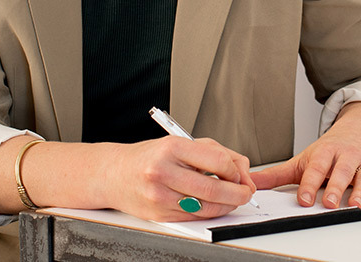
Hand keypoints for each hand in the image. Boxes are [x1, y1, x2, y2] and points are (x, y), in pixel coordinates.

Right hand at [100, 137, 256, 221]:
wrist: (114, 173)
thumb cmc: (150, 156)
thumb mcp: (181, 143)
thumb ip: (215, 153)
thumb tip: (242, 170)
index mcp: (173, 148)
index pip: (218, 161)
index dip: (236, 171)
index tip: (241, 174)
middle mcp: (164, 171)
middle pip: (214, 189)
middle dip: (238, 193)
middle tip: (246, 192)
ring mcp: (160, 195)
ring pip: (206, 207)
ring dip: (226, 205)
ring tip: (230, 198)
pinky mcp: (159, 214)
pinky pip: (194, 216)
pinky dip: (208, 212)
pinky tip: (211, 203)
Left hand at [250, 102, 360, 209]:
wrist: (359, 131)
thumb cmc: (329, 151)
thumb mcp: (303, 160)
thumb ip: (277, 174)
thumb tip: (250, 182)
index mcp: (324, 152)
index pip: (316, 168)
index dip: (309, 184)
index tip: (304, 199)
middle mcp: (345, 156)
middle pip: (341, 171)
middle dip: (335, 187)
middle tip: (329, 203)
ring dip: (360, 190)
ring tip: (355, 204)